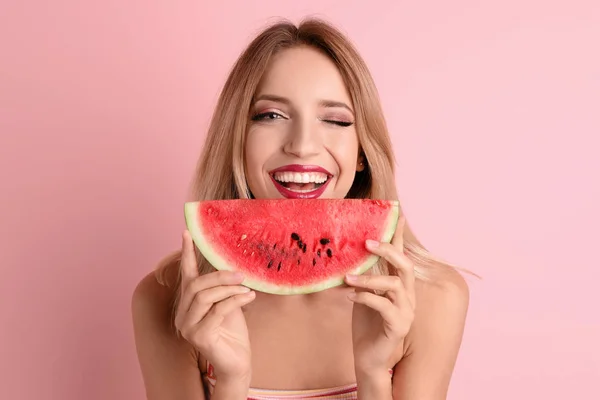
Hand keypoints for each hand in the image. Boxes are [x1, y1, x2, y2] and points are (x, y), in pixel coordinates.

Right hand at [174, 230, 255, 380]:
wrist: (237, 362)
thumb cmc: (233, 332)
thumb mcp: (228, 302)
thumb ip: (223, 287)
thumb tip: (231, 263)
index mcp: (187, 304)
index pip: (186, 276)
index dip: (187, 254)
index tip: (187, 232)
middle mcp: (182, 315)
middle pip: (196, 285)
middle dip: (219, 276)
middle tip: (241, 273)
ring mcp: (187, 327)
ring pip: (205, 296)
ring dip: (229, 289)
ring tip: (247, 288)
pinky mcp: (199, 337)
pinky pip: (217, 310)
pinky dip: (235, 300)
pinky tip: (249, 297)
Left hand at [345, 216, 415, 374]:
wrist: (369, 358)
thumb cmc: (366, 326)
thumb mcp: (362, 295)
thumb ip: (361, 277)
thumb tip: (344, 256)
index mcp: (400, 286)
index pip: (401, 255)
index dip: (399, 235)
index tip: (397, 214)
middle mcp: (408, 296)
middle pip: (405, 265)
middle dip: (387, 250)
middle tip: (366, 242)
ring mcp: (406, 311)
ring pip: (394, 285)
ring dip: (369, 278)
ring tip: (347, 277)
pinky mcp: (399, 326)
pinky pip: (384, 306)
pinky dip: (366, 297)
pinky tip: (350, 296)